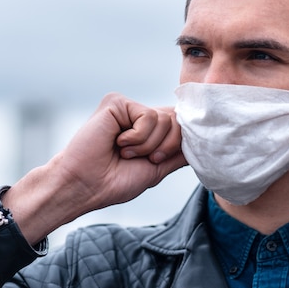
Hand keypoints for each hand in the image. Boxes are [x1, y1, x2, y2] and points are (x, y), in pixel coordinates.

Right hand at [2, 94, 185, 243]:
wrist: (86, 186)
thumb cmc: (115, 182)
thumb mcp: (157, 169)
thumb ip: (178, 154)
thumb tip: (202, 145)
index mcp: (149, 129)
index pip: (180, 124)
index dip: (180, 141)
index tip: (159, 160)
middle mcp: (139, 114)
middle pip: (177, 120)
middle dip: (165, 147)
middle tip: (140, 159)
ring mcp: (128, 107)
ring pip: (164, 119)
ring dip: (147, 145)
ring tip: (125, 152)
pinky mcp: (116, 102)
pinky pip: (148, 116)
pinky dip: (137, 137)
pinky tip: (117, 142)